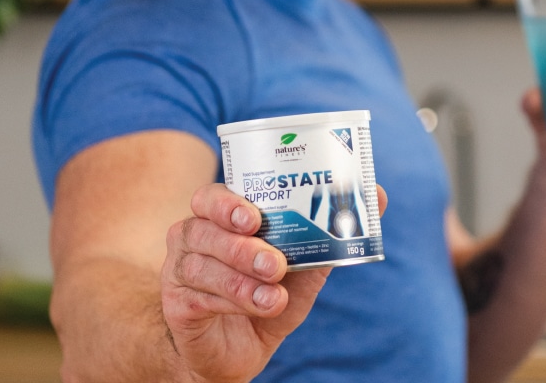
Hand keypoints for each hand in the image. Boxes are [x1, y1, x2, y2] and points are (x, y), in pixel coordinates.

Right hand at [161, 183, 328, 382]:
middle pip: (203, 229)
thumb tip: (368, 202)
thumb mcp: (302, 266)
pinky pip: (200, 298)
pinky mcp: (177, 305)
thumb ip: (324, 237)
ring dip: (242, 282)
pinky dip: (234, 303)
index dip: (229, 204)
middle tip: (274, 263)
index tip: (256, 219)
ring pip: (201, 266)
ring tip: (274, 294)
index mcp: (219, 217)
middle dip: (242, 247)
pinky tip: (260, 307)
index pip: (212, 197)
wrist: (241, 347)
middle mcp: (193, 236)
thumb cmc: (269, 292)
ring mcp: (179, 270)